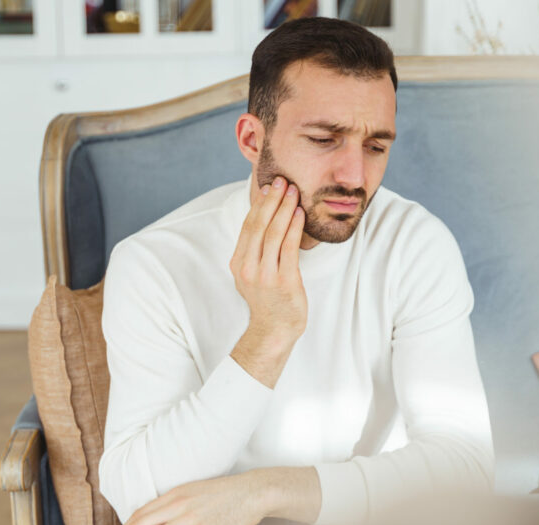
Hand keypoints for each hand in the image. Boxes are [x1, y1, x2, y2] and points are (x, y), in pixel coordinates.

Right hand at [229, 175, 307, 342]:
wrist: (273, 330)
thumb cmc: (269, 301)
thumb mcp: (253, 275)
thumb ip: (255, 252)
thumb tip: (265, 222)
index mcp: (238, 263)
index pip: (248, 226)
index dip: (259, 204)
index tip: (269, 186)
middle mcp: (248, 267)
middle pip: (259, 225)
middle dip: (271, 200)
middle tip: (282, 180)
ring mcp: (264, 274)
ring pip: (273, 233)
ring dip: (284, 209)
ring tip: (293, 191)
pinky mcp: (283, 281)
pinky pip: (289, 248)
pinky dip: (294, 228)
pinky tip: (300, 214)